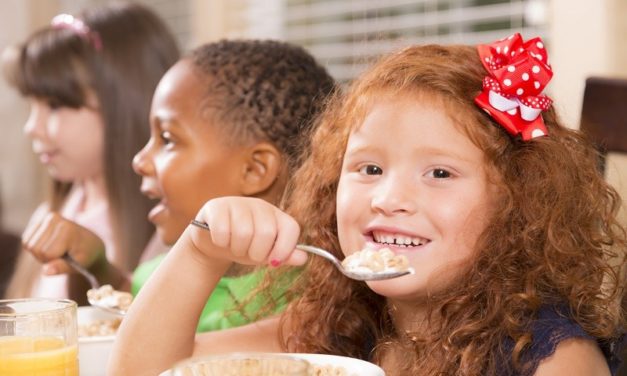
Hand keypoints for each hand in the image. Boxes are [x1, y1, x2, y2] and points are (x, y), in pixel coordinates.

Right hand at [21, 208, 105, 275]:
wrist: (91, 245)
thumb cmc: (86, 256)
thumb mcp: (79, 265)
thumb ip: (62, 268)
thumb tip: (45, 271)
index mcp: (66, 228)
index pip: (46, 253)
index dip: (54, 262)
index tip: (68, 258)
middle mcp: (54, 218)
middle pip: (35, 249)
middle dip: (46, 258)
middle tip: (62, 254)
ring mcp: (46, 218)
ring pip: (29, 245)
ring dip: (41, 253)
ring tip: (57, 250)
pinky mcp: (39, 221)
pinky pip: (26, 241)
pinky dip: (36, 247)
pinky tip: (50, 245)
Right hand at [189, 197, 307, 267]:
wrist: (213, 242)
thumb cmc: (245, 246)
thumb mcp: (266, 254)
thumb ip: (284, 255)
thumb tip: (303, 258)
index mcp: (277, 216)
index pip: (291, 228)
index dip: (285, 249)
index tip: (273, 263)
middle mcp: (260, 206)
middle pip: (266, 232)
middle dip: (256, 253)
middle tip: (248, 253)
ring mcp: (238, 203)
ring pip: (243, 232)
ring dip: (237, 249)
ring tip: (234, 246)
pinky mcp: (217, 207)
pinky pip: (222, 230)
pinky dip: (221, 242)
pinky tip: (220, 239)